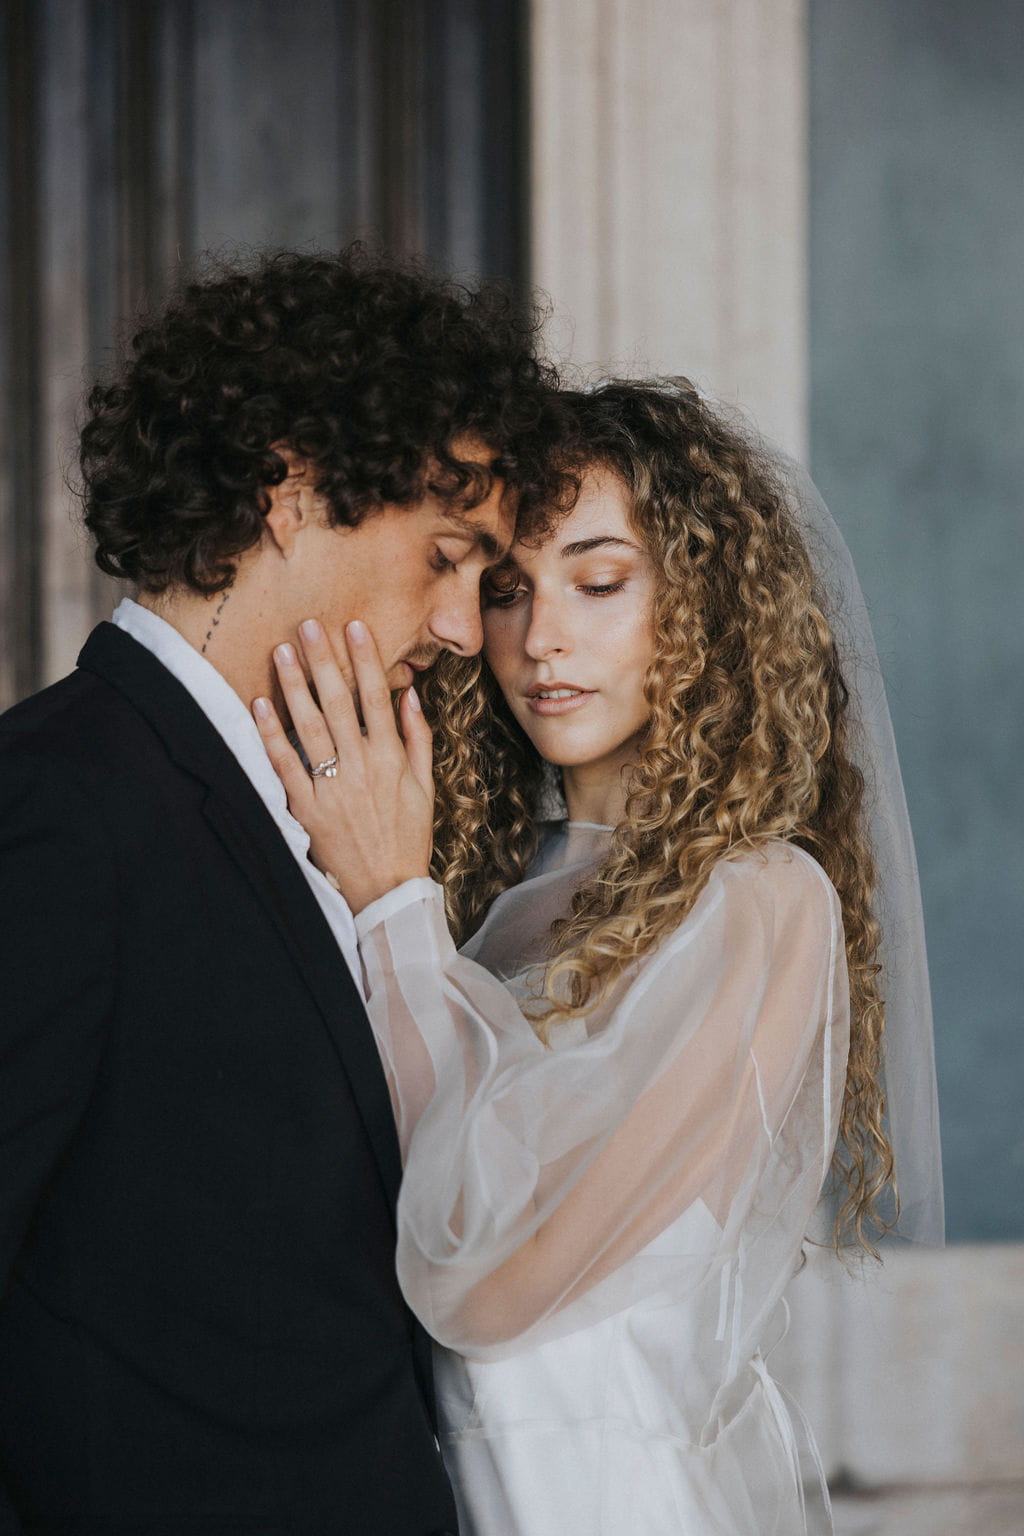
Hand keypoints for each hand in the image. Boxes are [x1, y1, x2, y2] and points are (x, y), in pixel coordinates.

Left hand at [252, 617, 434, 913]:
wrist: (387, 890)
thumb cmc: (408, 837)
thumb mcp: (425, 787)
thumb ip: (417, 739)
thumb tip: (410, 695)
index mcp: (391, 759)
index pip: (376, 698)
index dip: (365, 660)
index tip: (353, 627)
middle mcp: (361, 767)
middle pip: (338, 703)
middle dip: (323, 660)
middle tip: (307, 625)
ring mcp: (332, 787)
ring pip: (309, 727)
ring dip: (294, 686)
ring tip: (282, 652)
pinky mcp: (306, 809)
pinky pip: (285, 765)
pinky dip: (272, 734)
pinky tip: (260, 705)